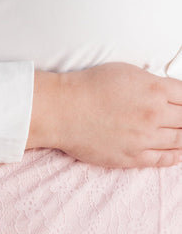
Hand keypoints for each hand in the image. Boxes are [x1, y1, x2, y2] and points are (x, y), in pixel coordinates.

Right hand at [26, 63, 181, 167]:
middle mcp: (154, 114)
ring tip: (181, 137)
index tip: (181, 105)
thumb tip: (167, 94)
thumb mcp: (129, 73)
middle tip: (180, 123)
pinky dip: (174, 157)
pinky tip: (178, 154)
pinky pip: (162, 160)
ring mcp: (144, 138)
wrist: (64, 111)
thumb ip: (153, 84)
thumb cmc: (90, 88)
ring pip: (179, 140)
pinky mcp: (132, 157)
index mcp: (155, 89)